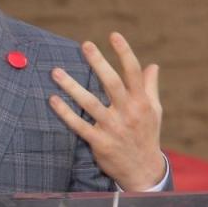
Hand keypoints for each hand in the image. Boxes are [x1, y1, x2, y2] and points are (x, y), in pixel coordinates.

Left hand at [48, 32, 164, 190]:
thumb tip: (153, 66)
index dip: (124, 53)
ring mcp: (113, 128)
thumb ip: (150, 88)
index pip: (133, 73)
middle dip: (98, 63)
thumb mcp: (154, 111)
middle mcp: (128, 113)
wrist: (143, 171)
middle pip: (112, 84)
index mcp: (141, 103)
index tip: (114, 35)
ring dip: (72, 87)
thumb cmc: (147, 136)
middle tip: (85, 45)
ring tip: (55, 71)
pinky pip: (79, 125)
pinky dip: (65, 113)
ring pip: (90, 104)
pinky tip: (53, 100)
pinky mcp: (100, 142)